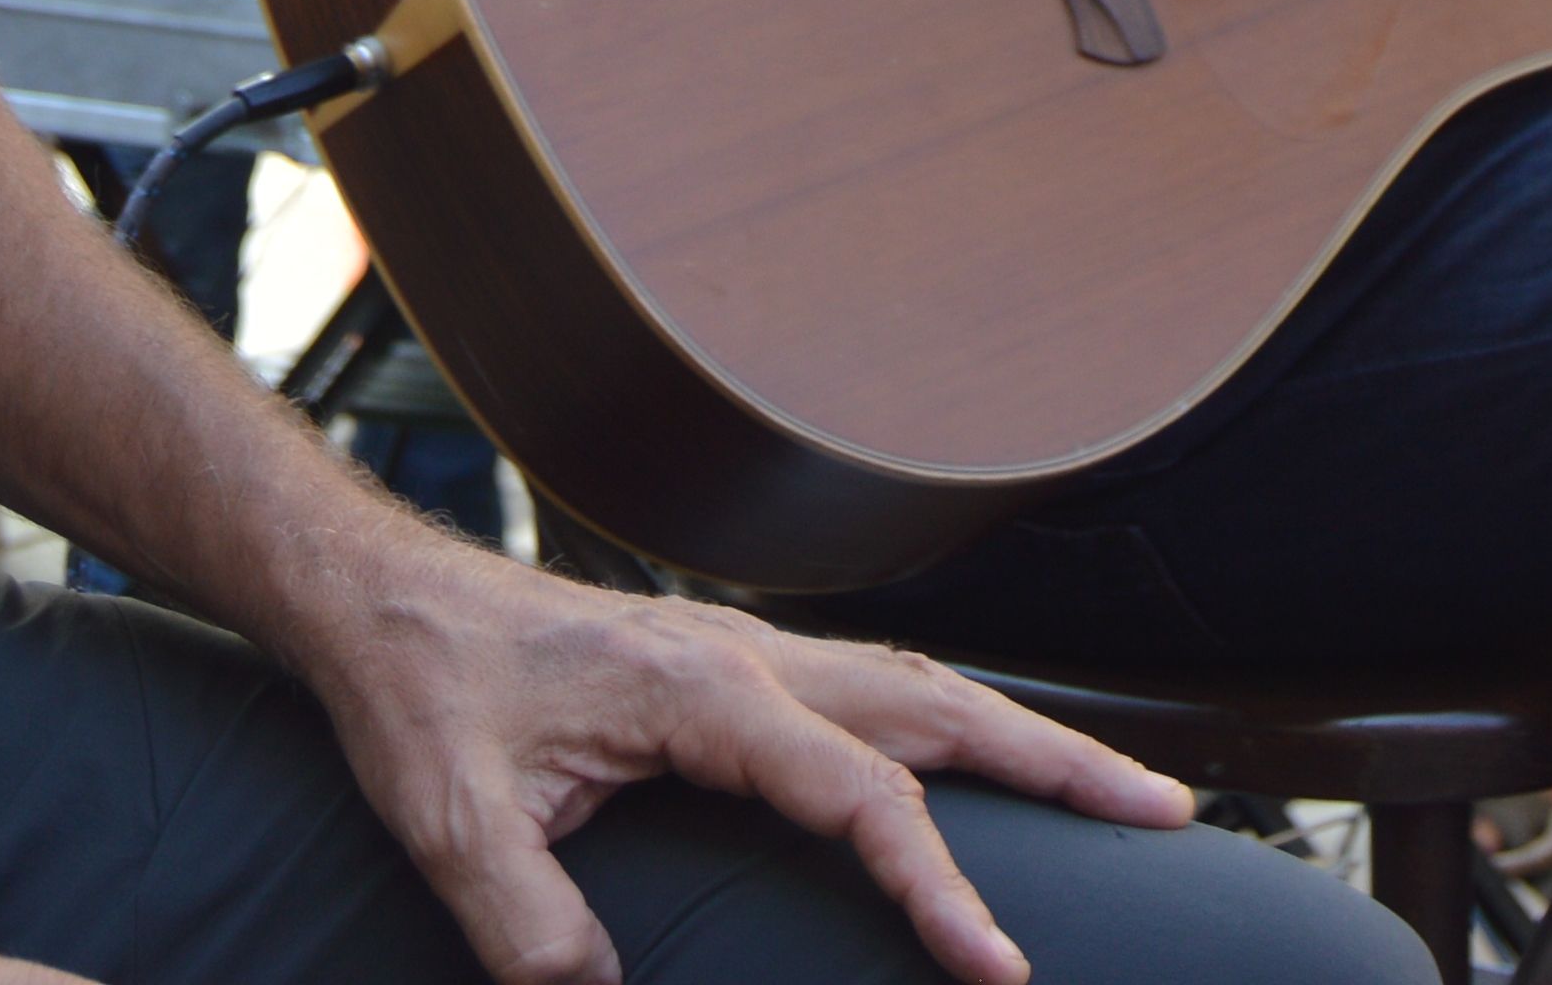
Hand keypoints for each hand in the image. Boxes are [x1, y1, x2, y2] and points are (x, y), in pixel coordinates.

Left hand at [283, 528, 1186, 984]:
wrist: (381, 603)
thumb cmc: (420, 696)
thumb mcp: (452, 823)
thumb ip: (528, 924)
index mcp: (705, 692)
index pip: (862, 796)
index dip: (939, 888)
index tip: (999, 970)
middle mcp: (748, 660)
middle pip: (940, 709)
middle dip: (1060, 765)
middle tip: (1170, 814)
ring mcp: (746, 656)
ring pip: (919, 688)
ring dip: (1022, 735)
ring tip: (1124, 787)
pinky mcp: (729, 671)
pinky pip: (872, 691)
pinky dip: (950, 723)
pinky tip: (978, 757)